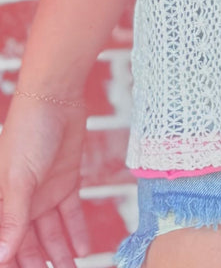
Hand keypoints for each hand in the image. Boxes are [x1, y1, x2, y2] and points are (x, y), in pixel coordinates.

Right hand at [0, 94, 90, 267]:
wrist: (55, 98)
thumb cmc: (27, 133)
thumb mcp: (18, 178)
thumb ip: (13, 218)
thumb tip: (3, 255)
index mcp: (1, 202)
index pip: (5, 243)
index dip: (12, 261)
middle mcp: (20, 202)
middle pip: (28, 244)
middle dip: (38, 264)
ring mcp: (44, 193)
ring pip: (51, 234)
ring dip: (60, 254)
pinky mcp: (65, 182)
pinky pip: (70, 214)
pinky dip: (76, 232)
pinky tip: (83, 249)